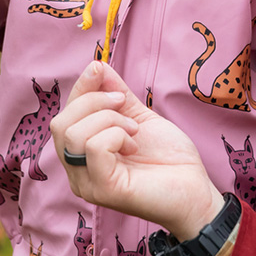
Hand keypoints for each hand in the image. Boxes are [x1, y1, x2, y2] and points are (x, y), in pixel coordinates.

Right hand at [51, 61, 224, 240]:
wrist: (195, 188)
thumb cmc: (168, 157)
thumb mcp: (139, 116)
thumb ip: (116, 95)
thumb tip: (96, 66)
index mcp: (83, 154)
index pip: (63, 115)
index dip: (80, 87)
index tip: (100, 68)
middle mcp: (78, 172)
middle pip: (60, 124)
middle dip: (93, 101)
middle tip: (124, 104)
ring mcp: (87, 183)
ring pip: (74, 134)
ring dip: (109, 119)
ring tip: (133, 130)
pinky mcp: (103, 190)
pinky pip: (94, 147)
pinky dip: (116, 134)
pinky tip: (133, 143)